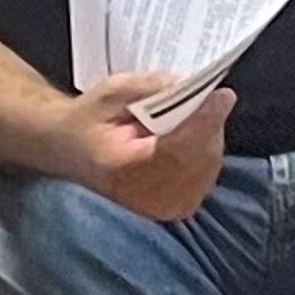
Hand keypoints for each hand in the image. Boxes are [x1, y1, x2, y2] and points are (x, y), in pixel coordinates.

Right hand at [62, 73, 231, 222]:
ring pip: (208, 166)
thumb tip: (193, 84)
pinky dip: (205, 151)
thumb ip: (152, 87)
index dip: (204, 121)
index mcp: (121, 167)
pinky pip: (206, 175)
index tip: (223, 95)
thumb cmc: (90, 120)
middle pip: (198, 157)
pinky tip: (190, 137)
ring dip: (208, 136)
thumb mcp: (113, 92)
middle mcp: (144, 196)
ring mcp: (162, 208)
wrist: (71, 151)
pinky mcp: (175, 210)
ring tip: (191, 117)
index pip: (176, 147)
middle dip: (208, 123)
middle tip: (207, 96)